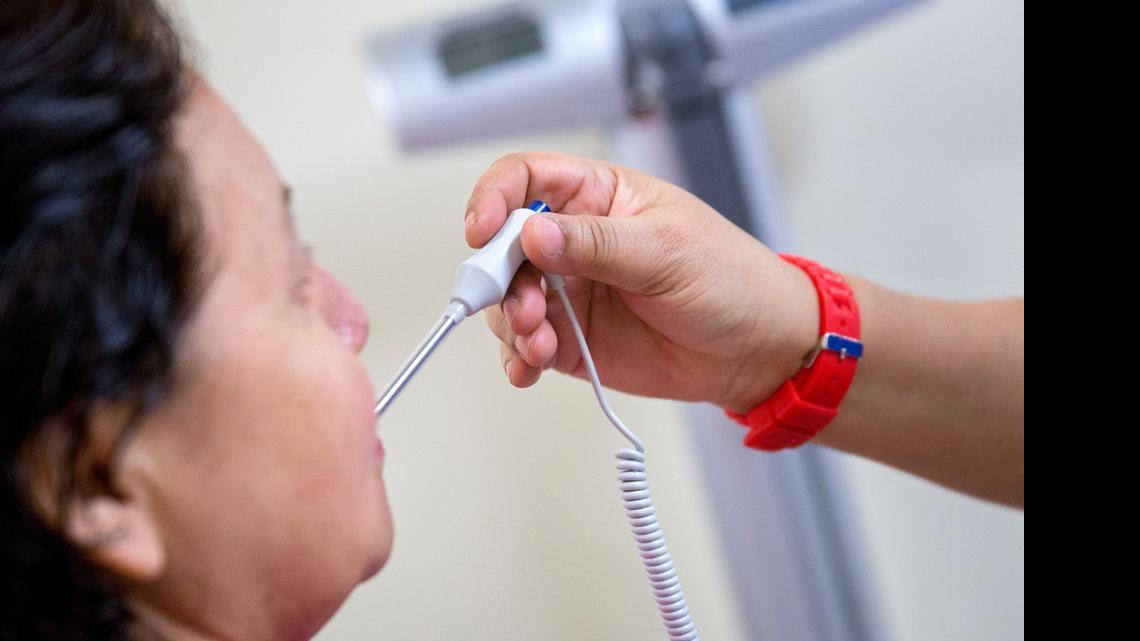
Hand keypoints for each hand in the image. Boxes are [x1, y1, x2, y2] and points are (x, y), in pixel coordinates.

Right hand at [465, 153, 819, 413]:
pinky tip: (529, 368)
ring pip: (508, 300)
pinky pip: (526, 345)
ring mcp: (569, 292)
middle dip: (499, 278)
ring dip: (511, 323)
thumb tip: (532, 232)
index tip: (482, 230)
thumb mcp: (666, 251)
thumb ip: (596, 243)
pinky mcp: (571, 339)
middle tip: (521, 307)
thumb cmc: (729, 279)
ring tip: (540, 343)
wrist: (756, 350)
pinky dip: (519, 357)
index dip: (494, 198)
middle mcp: (573, 241)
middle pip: (504, 246)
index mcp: (597, 197)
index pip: (525, 179)